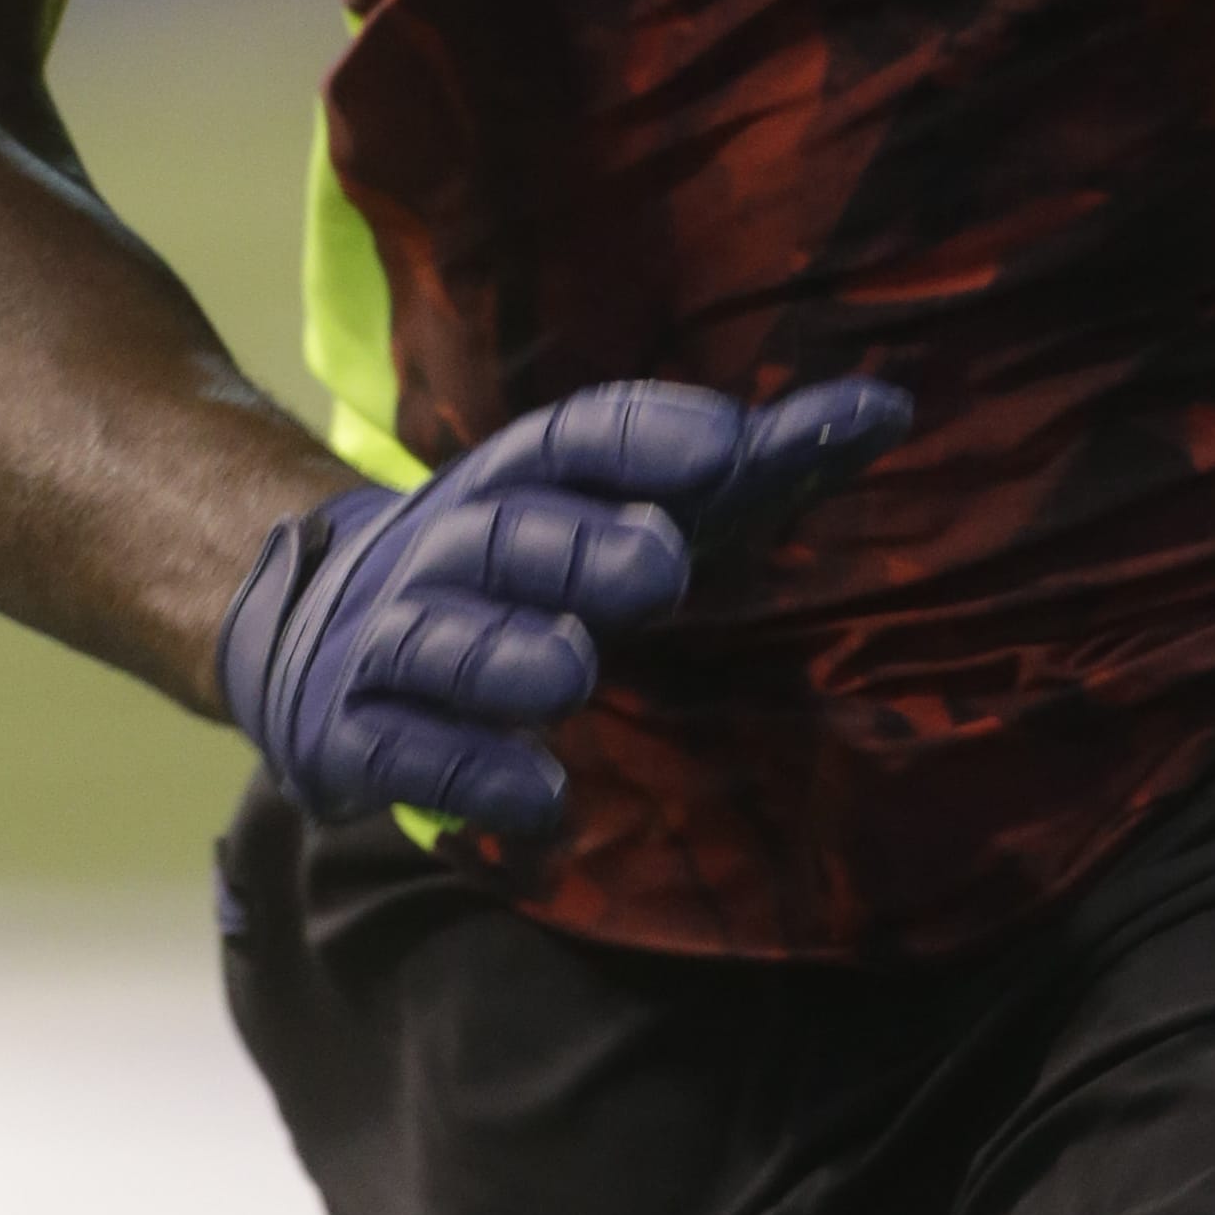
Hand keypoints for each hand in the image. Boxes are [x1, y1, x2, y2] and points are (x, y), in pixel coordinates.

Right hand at [216, 374, 912, 834]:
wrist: (324, 638)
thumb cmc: (530, 566)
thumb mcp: (628, 508)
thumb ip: (753, 469)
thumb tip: (890, 412)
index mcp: (520, 477)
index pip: (576, 434)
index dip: (646, 434)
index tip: (728, 440)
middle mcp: (449, 543)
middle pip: (510, 531)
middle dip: (580, 545)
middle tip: (664, 565)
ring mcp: (393, 637)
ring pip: (442, 639)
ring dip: (505, 655)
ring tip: (572, 672)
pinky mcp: (353, 733)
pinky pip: (404, 751)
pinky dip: (467, 776)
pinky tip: (542, 803)